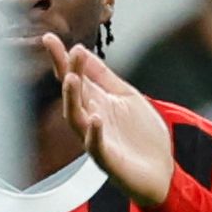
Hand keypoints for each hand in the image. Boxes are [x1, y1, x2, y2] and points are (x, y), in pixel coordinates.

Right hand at [42, 34, 173, 205]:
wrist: (162, 172)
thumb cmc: (143, 137)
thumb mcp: (126, 96)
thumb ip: (104, 76)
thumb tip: (81, 49)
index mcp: (96, 103)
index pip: (75, 77)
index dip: (62, 59)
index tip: (49, 38)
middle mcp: (91, 120)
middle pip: (73, 95)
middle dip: (68, 73)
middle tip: (67, 53)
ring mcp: (97, 140)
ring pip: (77, 119)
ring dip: (73, 99)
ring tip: (71, 80)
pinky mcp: (108, 160)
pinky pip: (96, 146)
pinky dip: (94, 132)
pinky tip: (96, 118)